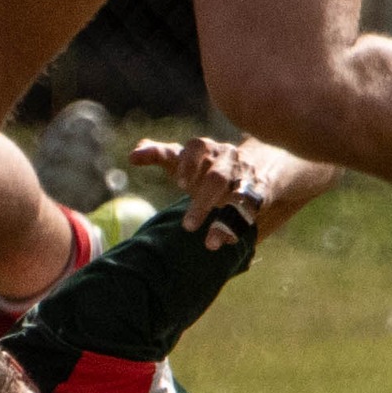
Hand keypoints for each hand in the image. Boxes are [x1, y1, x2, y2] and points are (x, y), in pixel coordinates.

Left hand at [130, 135, 264, 248]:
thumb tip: (132, 155)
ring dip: (224, 221)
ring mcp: (245, 177)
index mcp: (207, 149)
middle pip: (217, 178)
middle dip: (204, 202)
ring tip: (210, 244)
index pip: (196, 148)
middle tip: (187, 227)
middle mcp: (228, 159)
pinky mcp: (258, 195)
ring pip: (238, 197)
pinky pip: (250, 212)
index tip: (179, 182)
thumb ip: (160, 154)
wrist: (256, 166)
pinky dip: (238, 227)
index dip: (189, 164)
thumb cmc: (207, 165)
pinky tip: (227, 242)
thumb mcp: (184, 158)